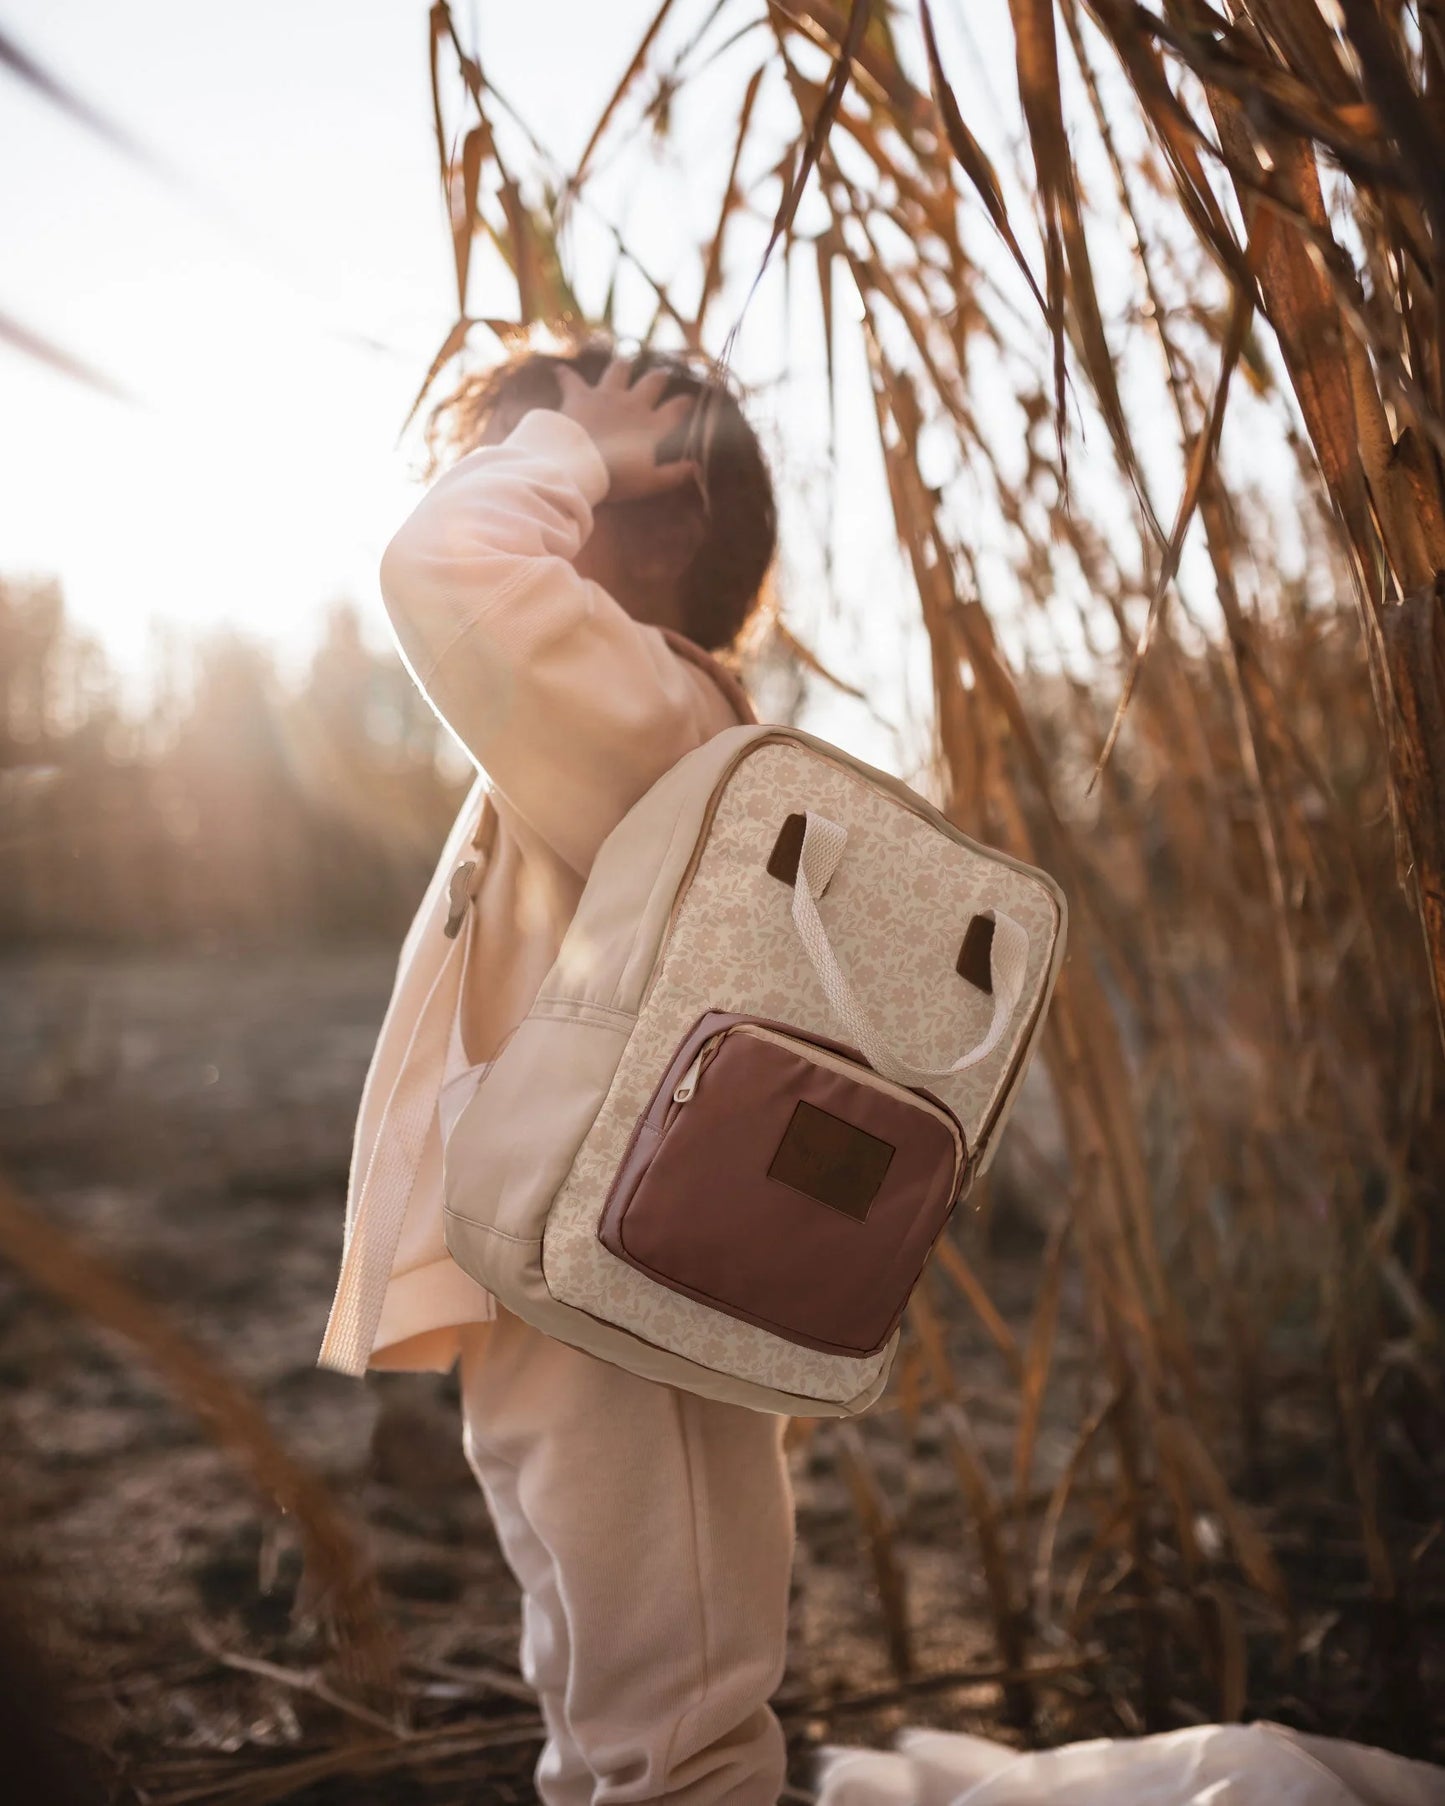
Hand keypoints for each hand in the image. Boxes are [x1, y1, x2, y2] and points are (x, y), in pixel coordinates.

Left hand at [554, 358, 700, 502]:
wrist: (578, 464)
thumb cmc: (616, 478)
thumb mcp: (649, 482)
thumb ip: (673, 474)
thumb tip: (695, 467)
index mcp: (651, 425)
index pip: (675, 409)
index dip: (684, 404)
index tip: (689, 400)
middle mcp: (632, 404)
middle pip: (652, 382)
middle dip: (659, 377)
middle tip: (662, 375)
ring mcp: (605, 395)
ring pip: (619, 370)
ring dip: (623, 366)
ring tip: (625, 363)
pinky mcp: (579, 395)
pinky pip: (571, 380)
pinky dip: (565, 375)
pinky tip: (559, 370)